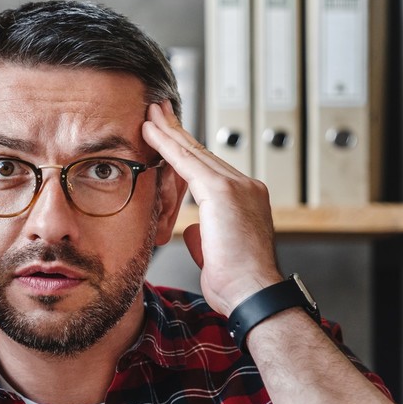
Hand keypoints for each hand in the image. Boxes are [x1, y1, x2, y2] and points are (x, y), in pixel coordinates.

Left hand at [141, 100, 281, 313]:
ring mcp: (238, 186)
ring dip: (169, 132)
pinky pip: (188, 162)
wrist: (253, 293)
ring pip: (194, 152)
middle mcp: (246, 187)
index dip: (187, 152)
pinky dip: (167, 145)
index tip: (171, 137)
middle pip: (203, 153)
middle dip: (177, 132)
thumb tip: (196, 229)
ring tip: (149, 114)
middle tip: (158, 110)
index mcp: (246, 200)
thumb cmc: (237, 283)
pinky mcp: (224, 191)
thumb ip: (206, 234)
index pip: (209, 169)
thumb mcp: (216, 252)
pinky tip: (150, 131)